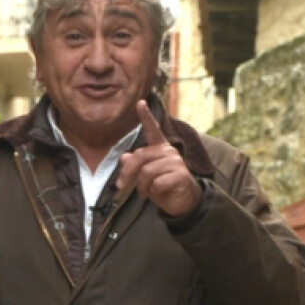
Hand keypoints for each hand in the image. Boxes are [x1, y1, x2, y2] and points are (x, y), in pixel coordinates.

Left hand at [116, 100, 201, 216]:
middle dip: (127, 173)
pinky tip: (160, 193)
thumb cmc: (162, 186)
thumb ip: (135, 166)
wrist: (182, 202)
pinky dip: (154, 191)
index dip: (146, 116)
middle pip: (140, 156)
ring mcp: (176, 162)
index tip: (140, 102)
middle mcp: (169, 151)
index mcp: (160, 148)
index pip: (153, 130)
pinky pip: (157, 182)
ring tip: (146, 192)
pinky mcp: (181, 175)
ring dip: (142, 186)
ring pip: (146, 172)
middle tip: (121, 186)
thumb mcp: (145, 177)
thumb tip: (124, 157)